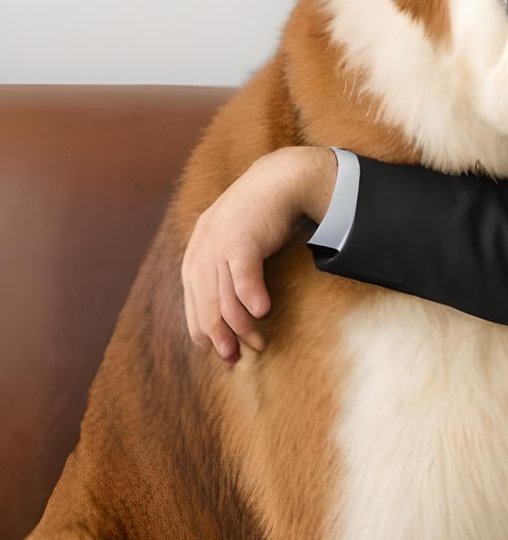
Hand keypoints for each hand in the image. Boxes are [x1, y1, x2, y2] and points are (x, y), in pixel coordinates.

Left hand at [181, 146, 337, 362]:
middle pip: (207, 308)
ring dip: (242, 327)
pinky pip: (243, 277)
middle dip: (221, 338)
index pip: (195, 306)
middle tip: (236, 359)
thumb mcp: (232, 244)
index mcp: (195, 258)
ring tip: (258, 343)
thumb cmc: (260, 217)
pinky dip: (252, 298)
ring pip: (225, 299)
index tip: (222, 354)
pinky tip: (264, 312)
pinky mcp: (241, 239)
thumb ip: (222, 272)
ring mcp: (218, 246)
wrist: (280, 179)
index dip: (205, 334)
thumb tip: (230, 311)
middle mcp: (200, 254)